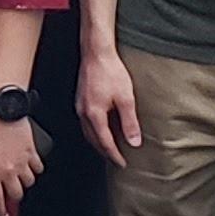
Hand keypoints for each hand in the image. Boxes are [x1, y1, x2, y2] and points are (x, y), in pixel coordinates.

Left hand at [0, 104, 40, 215]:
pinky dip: (35, 169)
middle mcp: (8, 170)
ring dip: (24, 183)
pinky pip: (38, 166)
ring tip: (19, 180)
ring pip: (29, 182)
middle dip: (12, 197)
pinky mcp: (31, 150)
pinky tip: (31, 166)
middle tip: (9, 195)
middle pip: (16, 194)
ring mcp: (22, 161)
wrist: (1, 108)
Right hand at [76, 36, 140, 167]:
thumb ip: (130, 122)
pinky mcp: (81, 99)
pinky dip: (95, 130)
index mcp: (94, 115)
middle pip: (93, 140)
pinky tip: (103, 127)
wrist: (96, 53)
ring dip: (99, 141)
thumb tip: (134, 141)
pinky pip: (86, 121)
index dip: (114, 155)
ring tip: (110, 146)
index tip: (122, 163)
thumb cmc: (110, 71)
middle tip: (116, 159)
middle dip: (105, 151)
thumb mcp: (126, 98)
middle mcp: (83, 112)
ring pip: (88, 131)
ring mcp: (80, 105)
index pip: (105, 142)